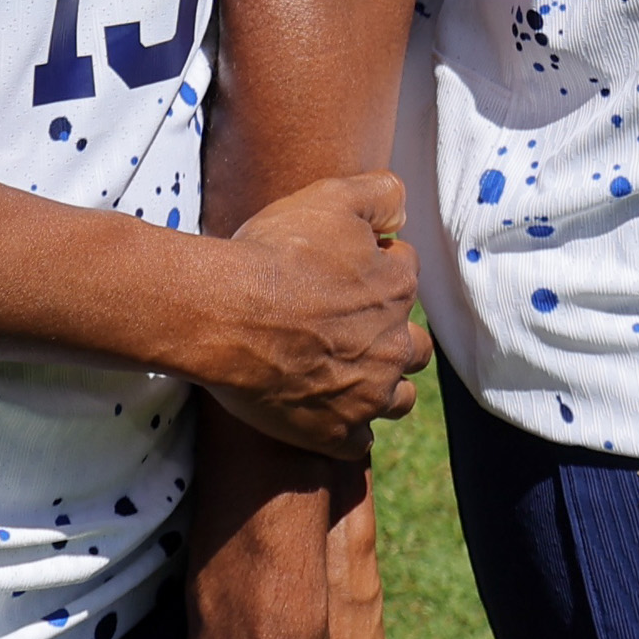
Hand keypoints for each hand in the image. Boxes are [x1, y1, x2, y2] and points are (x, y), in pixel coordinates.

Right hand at [191, 170, 424, 459]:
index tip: (342, 271)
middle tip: (351, 330)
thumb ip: (381, 194)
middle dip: (392, 336)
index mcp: (397, 289)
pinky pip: (358, 443)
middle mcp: (394, 345)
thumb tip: (402, 215)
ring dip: (383, 387)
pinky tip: (329, 417)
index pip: (404, 273)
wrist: (224, 314)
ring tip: (352, 378)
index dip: (375, 268)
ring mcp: (366, 395)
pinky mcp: (335, 433)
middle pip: (414, 345)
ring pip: (398, 399)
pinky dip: (349, 432)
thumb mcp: (331, 197)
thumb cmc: (274, 253)